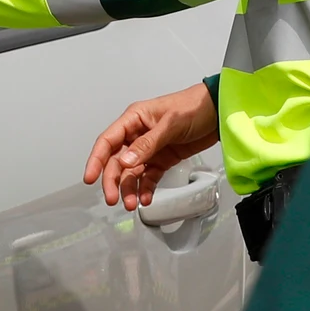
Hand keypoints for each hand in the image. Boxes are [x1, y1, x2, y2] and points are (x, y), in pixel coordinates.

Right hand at [83, 83, 219, 209]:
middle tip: (114, 199)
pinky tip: (146, 198)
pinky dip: (145, 188)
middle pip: (116, 161)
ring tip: (133, 204)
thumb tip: (125, 162)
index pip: (108, 141)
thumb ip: (148, 144)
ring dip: (129, 188)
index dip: (96, 160)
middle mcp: (138, 134)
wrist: (219, 113)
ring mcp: (149, 149)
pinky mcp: (162, 159)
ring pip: (131, 173)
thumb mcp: (170, 123)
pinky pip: (148, 177)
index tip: (90, 178)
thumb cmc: (194, 107)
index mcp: (134, 119)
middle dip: (113, 181)